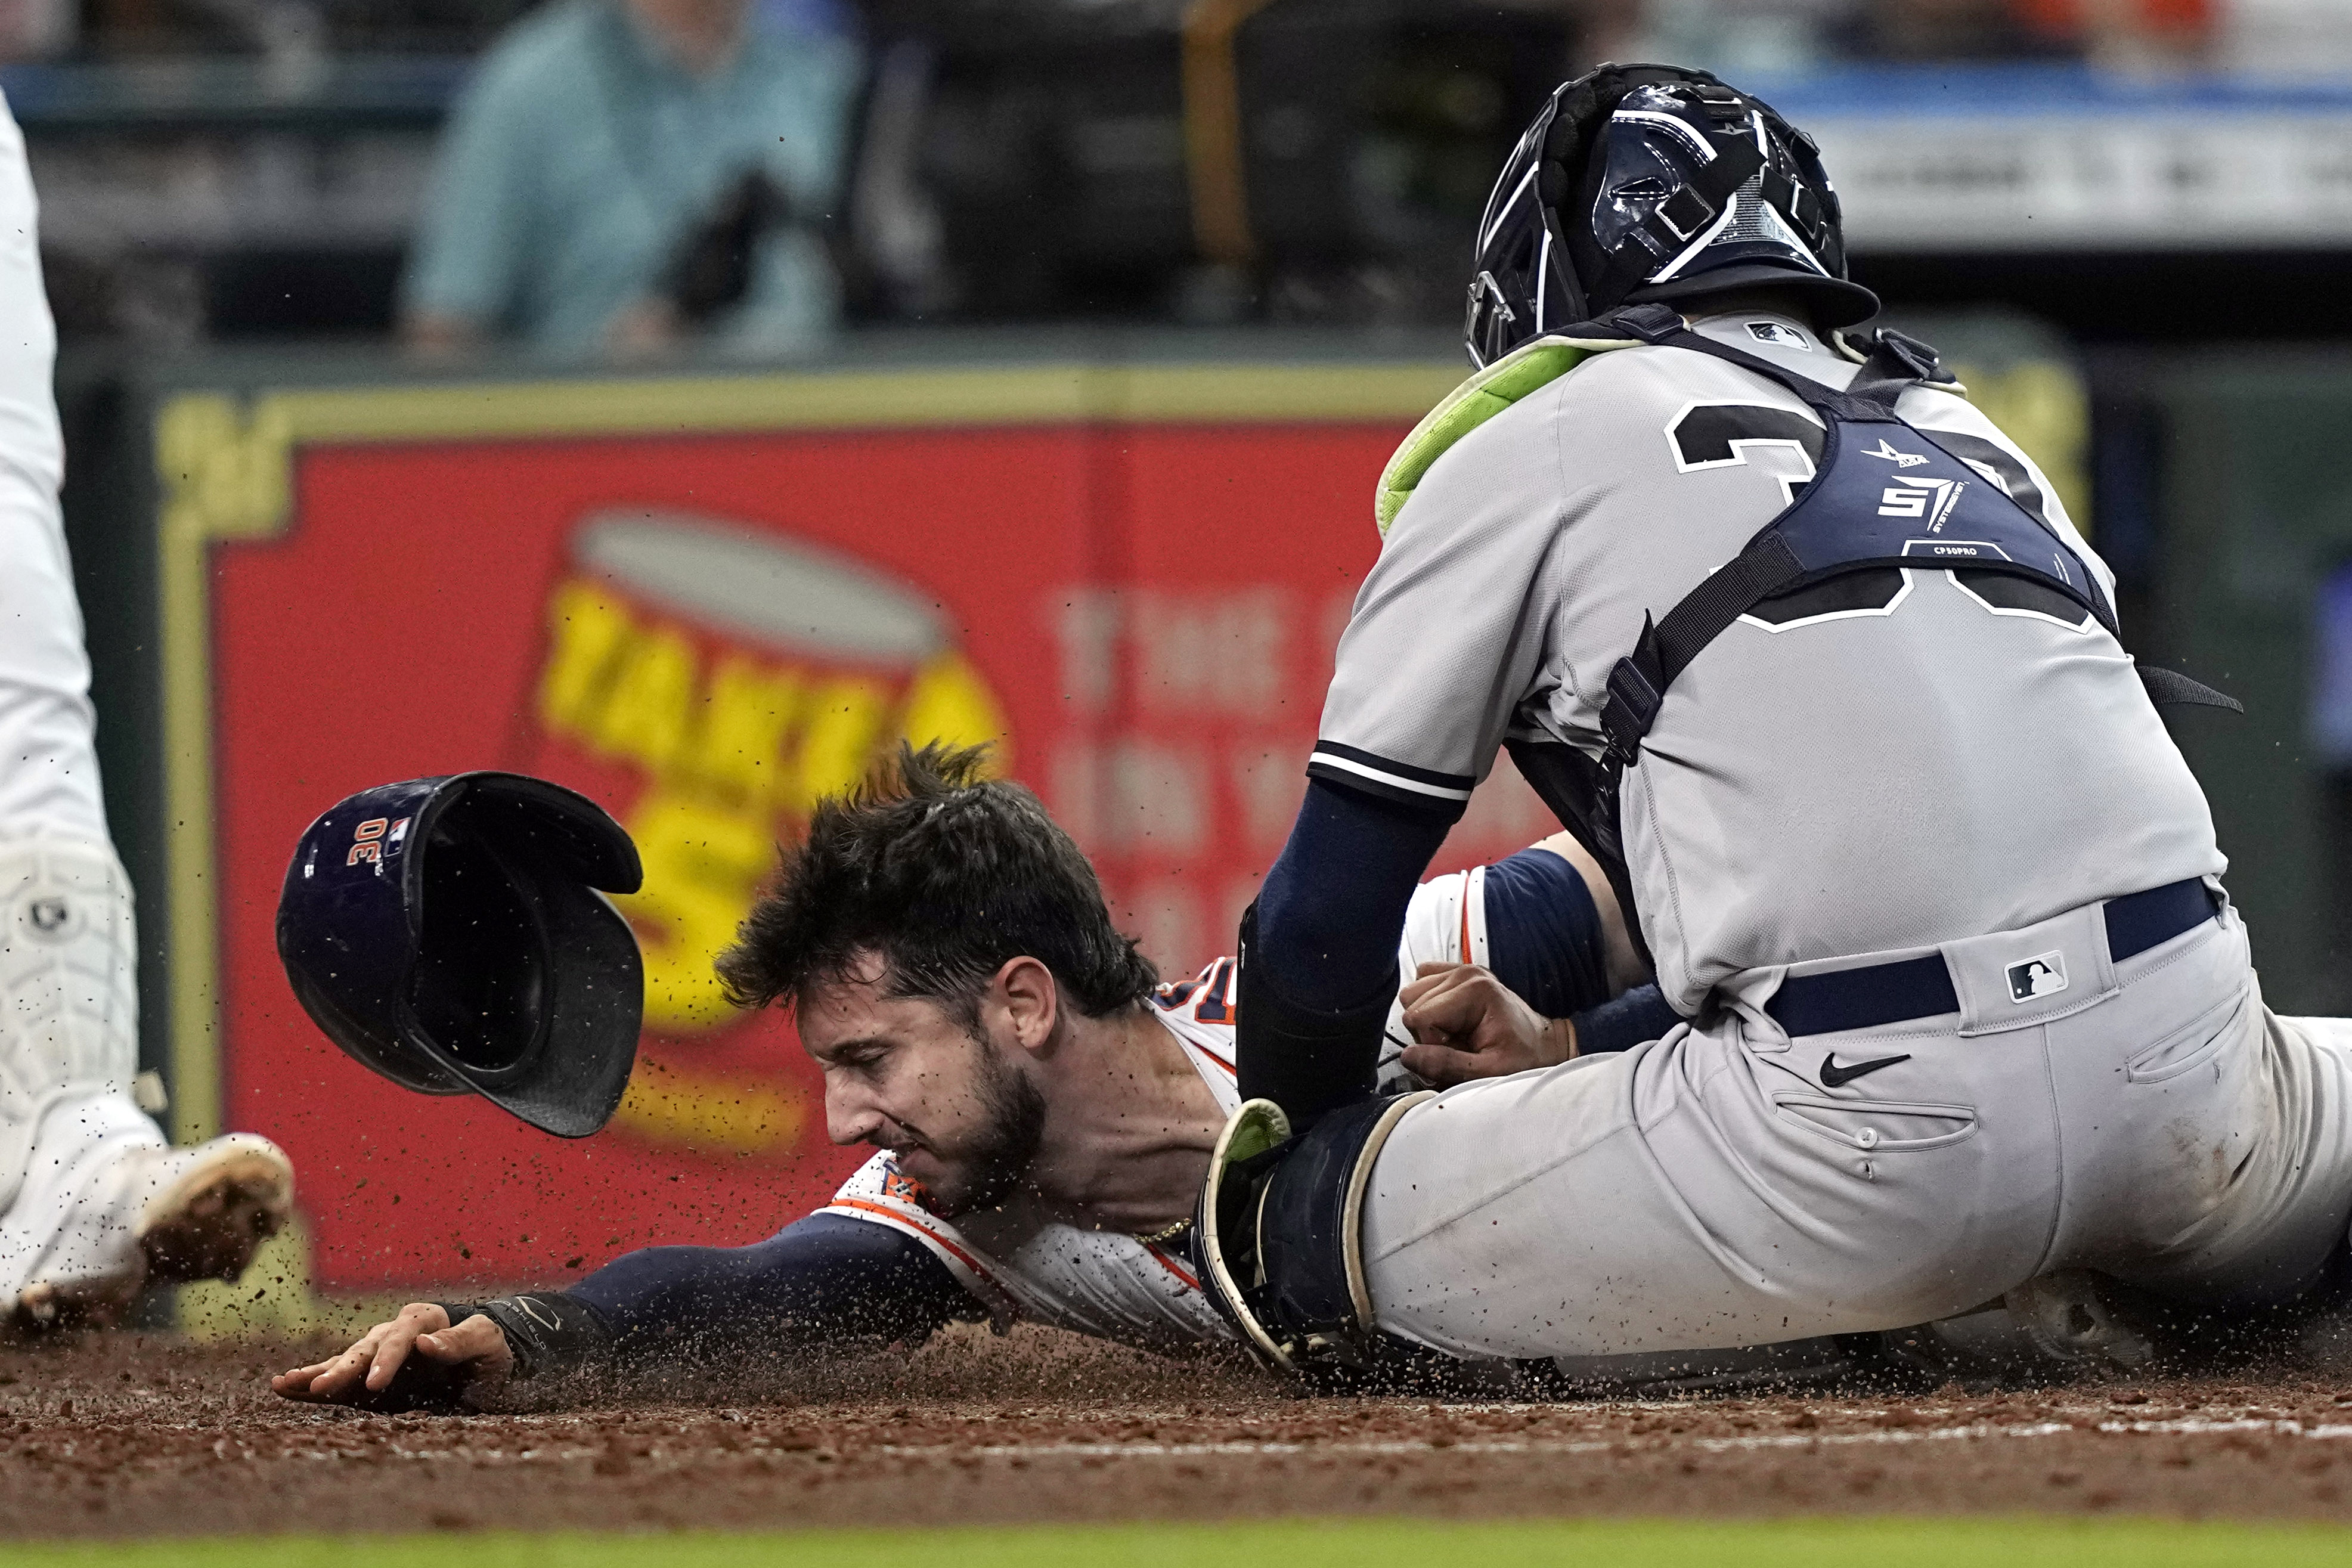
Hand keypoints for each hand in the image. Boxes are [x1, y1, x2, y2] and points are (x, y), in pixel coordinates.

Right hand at [271, 1302, 512, 1405]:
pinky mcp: (369, 1379)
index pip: (402, 1337)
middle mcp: (394, 1334)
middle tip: (321, 1387)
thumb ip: (461, 1341)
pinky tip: (284, 1388)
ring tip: (284, 1383)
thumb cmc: (491, 1350)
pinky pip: (338, 1382)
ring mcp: (378, 1355)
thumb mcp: (488, 1342)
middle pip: (365, 1349)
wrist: (486, 1363)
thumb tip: (425, 1342)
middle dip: (343, 1370)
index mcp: (424, 1319)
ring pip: (344, 1363)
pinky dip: (312, 1385)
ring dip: (316, 1374)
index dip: (388, 1359)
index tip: (375, 1383)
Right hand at [1397, 962, 1575, 1086]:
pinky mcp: (1456, 974)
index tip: (1457, 1053)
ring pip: (1411, 994)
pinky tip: (1449, 1019)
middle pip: (1411, 1003)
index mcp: (1475, 990)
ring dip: (1427, 1020)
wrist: (1542, 1045)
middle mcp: (1465, 973)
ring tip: (1455, 1034)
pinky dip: (1428, 1004)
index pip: (1418, 1017)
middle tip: (1458, 1046)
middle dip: (1428, 1032)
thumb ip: (1446, 1064)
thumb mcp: (1489, 1071)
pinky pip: (1421, 983)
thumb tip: (1408, 1057)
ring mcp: (1460, 970)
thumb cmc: (1524, 1057)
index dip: (1431, 1044)